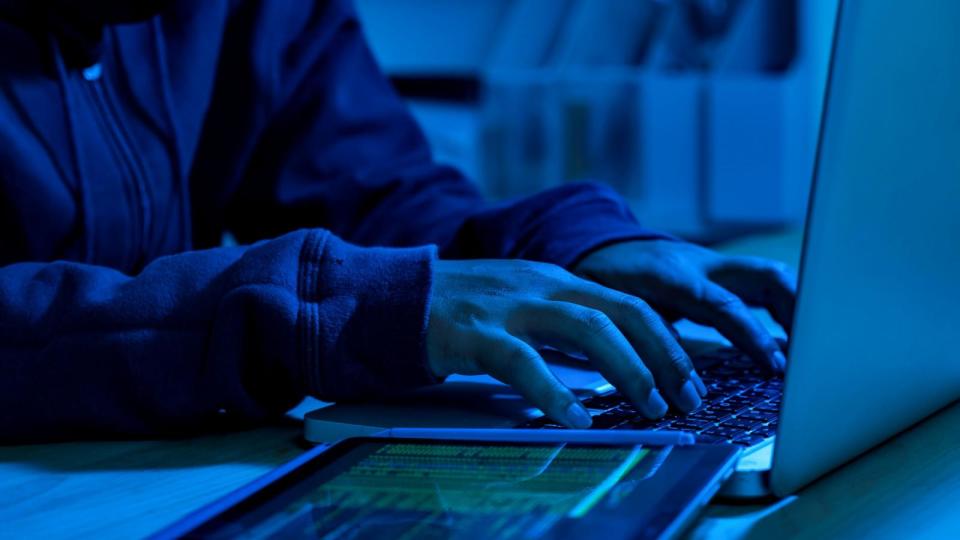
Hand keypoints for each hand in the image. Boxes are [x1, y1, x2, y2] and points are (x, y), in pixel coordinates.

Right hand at [426, 260, 707, 428]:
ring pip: (585, 328)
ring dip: (627, 368)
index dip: (666, 342)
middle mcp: (541, 285)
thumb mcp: (523, 304)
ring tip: (649, 405)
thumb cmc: (461, 308)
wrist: (395, 296)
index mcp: (556, 280)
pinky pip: (523, 362)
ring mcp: (509, 306)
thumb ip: (564, 327)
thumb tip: (612, 364)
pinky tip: (575, 418)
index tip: (689, 379)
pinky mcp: (475, 332)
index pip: (628, 303)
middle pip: (620, 311)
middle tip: (686, 397)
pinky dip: (554, 391)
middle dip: (663, 355)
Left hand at [573, 240, 795, 371]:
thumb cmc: (602, 282)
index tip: (774, 365)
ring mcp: (715, 264)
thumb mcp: (611, 310)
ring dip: (797, 308)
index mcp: (671, 276)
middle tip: (812, 352)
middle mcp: (700, 265)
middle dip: (795, 310)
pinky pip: (761, 283)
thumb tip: (674, 381)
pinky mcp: (722, 271)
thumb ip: (642, 338)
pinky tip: (796, 337)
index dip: (752, 335)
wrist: (601, 245)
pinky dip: (784, 307)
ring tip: (813, 348)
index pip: (722, 304)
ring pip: (770, 275)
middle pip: (763, 276)